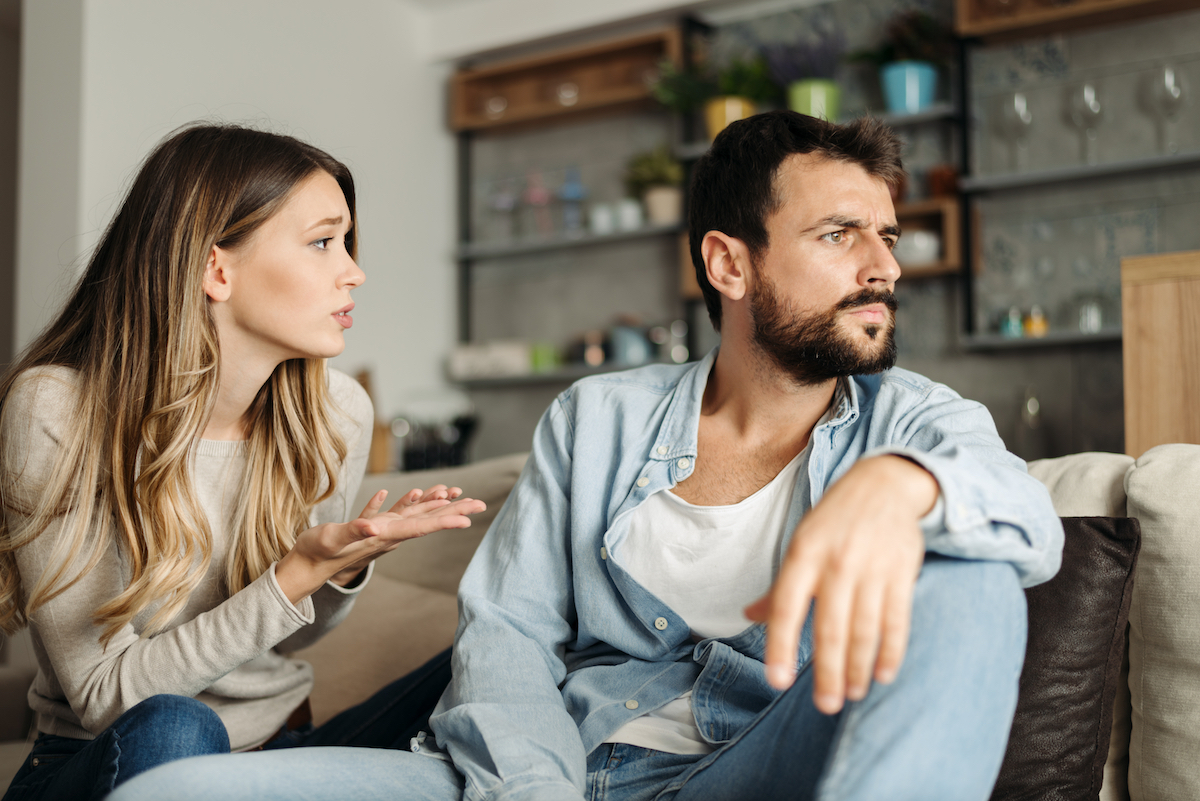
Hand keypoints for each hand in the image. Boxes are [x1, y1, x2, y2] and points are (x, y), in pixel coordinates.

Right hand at [276, 485, 484, 602]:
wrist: (305, 568)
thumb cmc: (317, 553)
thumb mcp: (334, 539)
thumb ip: (354, 530)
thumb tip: (374, 525)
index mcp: (384, 537)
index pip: (421, 527)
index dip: (445, 520)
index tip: (469, 518)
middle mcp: (388, 535)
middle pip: (427, 521)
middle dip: (454, 511)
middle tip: (481, 504)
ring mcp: (381, 533)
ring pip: (415, 516)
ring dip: (437, 505)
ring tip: (456, 495)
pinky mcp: (371, 529)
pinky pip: (396, 513)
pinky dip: (408, 502)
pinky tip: (415, 494)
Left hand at [744, 455, 935, 713]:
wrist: (883, 484)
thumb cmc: (833, 521)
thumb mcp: (800, 543)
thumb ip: (780, 585)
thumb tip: (749, 616)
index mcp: (803, 554)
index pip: (786, 606)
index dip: (780, 645)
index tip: (778, 680)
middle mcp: (836, 562)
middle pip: (830, 627)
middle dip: (828, 671)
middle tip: (826, 705)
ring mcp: (871, 568)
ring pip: (864, 629)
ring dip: (858, 667)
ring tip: (852, 694)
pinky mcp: (901, 572)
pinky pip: (897, 620)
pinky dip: (891, 650)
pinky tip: (882, 674)